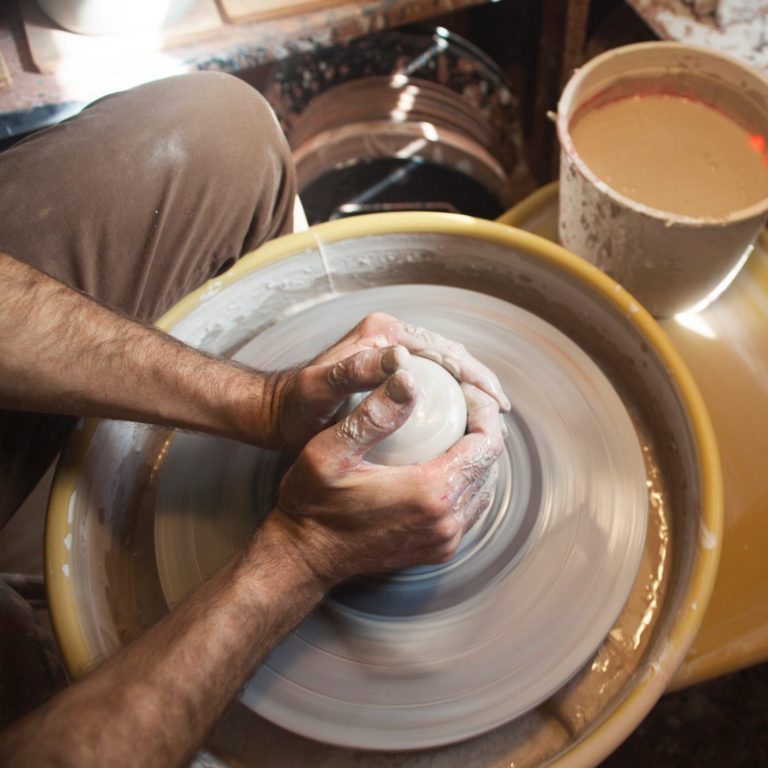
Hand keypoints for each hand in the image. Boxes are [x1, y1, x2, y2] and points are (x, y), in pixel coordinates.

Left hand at [265, 312, 510, 450]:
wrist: (278, 412)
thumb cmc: (296, 406)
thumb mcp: (319, 390)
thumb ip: (354, 372)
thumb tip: (402, 361)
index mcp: (381, 333)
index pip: (442, 350)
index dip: (474, 376)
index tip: (494, 403)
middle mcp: (389, 336)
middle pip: (450, 356)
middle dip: (480, 382)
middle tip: (500, 416)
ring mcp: (390, 352)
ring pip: (445, 368)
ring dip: (470, 389)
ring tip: (490, 419)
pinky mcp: (389, 369)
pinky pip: (431, 379)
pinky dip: (452, 395)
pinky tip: (463, 419)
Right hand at [271, 368, 503, 586]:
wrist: (305, 557)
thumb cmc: (312, 503)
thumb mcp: (331, 451)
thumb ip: (373, 415)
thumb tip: (408, 377)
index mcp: (430, 493)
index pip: (487, 444)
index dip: (485, 410)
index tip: (465, 390)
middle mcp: (446, 521)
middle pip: (489, 464)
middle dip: (483, 427)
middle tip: (460, 401)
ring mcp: (445, 540)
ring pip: (483, 487)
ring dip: (476, 455)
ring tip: (455, 426)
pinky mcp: (438, 549)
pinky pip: (470, 508)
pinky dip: (466, 481)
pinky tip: (445, 460)